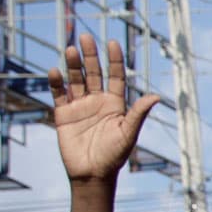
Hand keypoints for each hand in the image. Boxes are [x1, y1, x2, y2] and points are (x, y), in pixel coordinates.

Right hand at [46, 34, 161, 189]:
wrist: (92, 174)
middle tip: (86, 37)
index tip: (112, 43)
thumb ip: (138, 114)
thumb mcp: (128, 133)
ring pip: (75, 80)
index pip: (115, 76)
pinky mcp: (63, 114)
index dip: (114, 60)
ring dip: (73, 65)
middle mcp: (97, 101)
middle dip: (90, 56)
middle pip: (94, 73)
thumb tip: (156, 97)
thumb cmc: (114, 156)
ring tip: (71, 49)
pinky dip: (56, 83)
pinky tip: (55, 71)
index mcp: (115, 104)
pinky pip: (59, 95)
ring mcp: (79, 106)